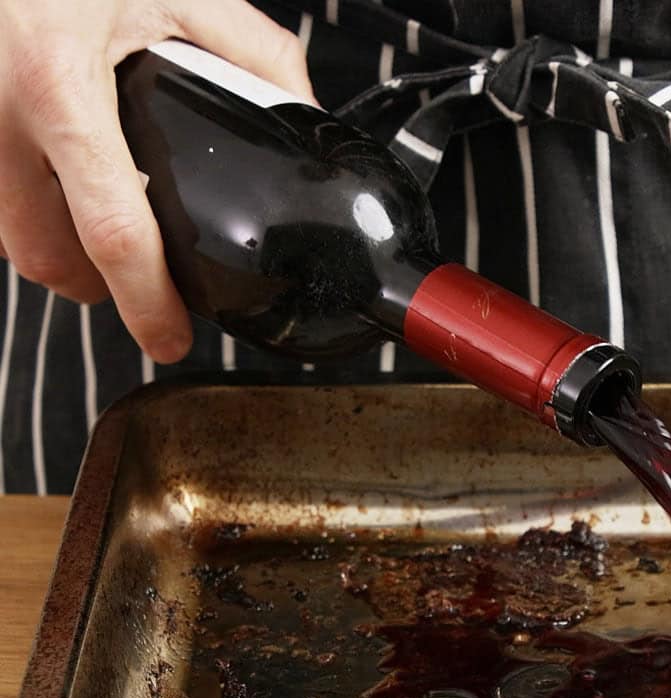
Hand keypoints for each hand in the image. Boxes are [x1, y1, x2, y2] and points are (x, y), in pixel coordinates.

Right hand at [0, 0, 313, 361]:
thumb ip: (253, 54)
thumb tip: (308, 115)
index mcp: (60, 86)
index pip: (111, 232)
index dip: (145, 302)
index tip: (169, 337)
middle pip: (51, 258)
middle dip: (103, 288)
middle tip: (147, 281)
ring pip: (14, 241)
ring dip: (65, 255)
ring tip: (109, 230)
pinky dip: (32, 214)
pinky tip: (64, 189)